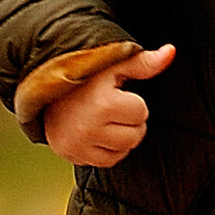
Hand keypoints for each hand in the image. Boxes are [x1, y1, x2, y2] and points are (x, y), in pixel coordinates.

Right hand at [42, 44, 175, 165]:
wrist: (43, 86)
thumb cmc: (85, 73)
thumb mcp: (114, 65)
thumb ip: (145, 62)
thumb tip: (171, 51)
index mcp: (102, 103)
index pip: (141, 113)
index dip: (132, 102)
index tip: (115, 94)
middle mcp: (88, 127)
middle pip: (135, 136)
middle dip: (129, 121)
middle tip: (110, 107)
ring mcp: (78, 144)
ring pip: (123, 151)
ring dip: (120, 137)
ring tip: (103, 119)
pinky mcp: (71, 155)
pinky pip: (106, 162)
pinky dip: (107, 150)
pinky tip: (97, 132)